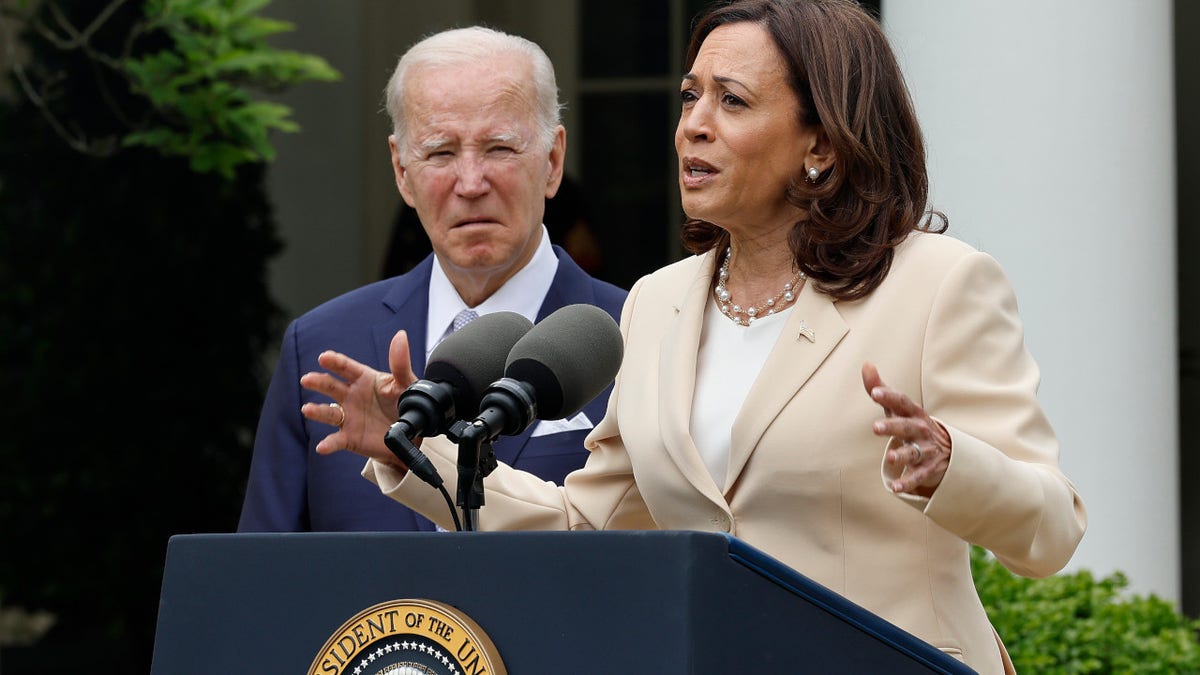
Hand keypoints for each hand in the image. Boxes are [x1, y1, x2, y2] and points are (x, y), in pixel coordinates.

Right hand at [300, 329, 417, 467]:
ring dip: (317, 411)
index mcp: (364, 379)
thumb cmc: (405, 403)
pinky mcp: (349, 437)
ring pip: (328, 413)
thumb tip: (400, 336)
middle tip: (308, 379)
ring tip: (308, 409)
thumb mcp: (406, 383)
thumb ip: (400, 363)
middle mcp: (351, 396)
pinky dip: (328, 444)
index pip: (346, 368)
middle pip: (331, 387)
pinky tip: (322, 446)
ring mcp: (348, 417)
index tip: (324, 357)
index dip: (335, 362)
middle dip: (318, 382)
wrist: (411, 434)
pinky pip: (336, 440)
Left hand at [862, 361, 951, 496]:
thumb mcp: (898, 407)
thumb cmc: (913, 422)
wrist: (948, 449)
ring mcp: (927, 450)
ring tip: (891, 458)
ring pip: (915, 453)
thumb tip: (866, 364)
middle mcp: (921, 430)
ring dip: (903, 455)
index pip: (902, 402)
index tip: (875, 392)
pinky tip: (894, 488)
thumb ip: (880, 387)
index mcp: (914, 413)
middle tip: (875, 427)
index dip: (889, 397)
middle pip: (907, 427)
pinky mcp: (928, 469)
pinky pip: (918, 476)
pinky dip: (907, 482)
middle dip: (893, 427)